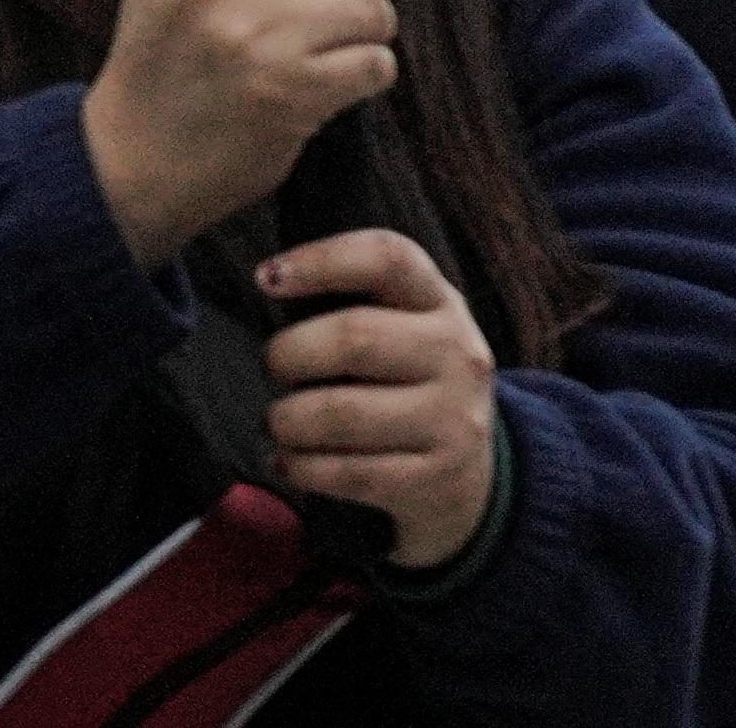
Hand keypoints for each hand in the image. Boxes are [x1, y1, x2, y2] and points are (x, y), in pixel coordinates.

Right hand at [82, 0, 396, 270]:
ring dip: (364, 32)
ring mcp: (258, 37)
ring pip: (374, 5)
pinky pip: (377, 61)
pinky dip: (365, 76)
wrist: (126, 167)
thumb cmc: (155, 64)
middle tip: (321, 8)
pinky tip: (323, 88)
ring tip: (319, 51)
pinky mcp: (291, 91)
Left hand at [259, 227, 500, 570]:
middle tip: (272, 366)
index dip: (322, 261)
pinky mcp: (434, 477)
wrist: (469, 471)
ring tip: (277, 422)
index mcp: (441, 303)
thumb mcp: (407, 328)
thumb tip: (272, 282)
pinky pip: (343, 472)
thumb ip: (357, 301)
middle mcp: (457, 353)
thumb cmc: (408, 383)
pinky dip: (298, 467)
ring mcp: (452, 418)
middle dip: (287, 354)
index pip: (388, 259)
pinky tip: (289, 461)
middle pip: (354, 337)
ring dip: (285, 420)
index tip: (266, 278)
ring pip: (339, 413)